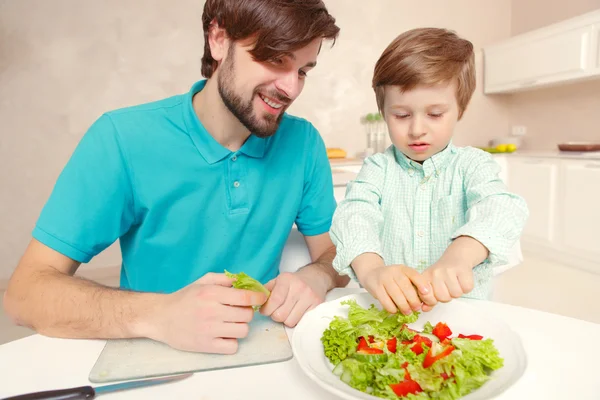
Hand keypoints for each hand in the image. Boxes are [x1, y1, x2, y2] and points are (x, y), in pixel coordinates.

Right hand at [146, 273, 267, 353]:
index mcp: (211, 294)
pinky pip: (232, 346)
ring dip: (240, 327)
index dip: (258, 297)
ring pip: (242, 331)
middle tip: (237, 312)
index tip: (261, 298)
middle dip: (246, 312)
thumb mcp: (203, 282)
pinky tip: (223, 335)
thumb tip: (245, 281)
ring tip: (230, 324)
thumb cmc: (184, 298)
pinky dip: (231, 342)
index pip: (245, 297)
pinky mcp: (206, 346)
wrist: (161, 318)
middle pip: (247, 315)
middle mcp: (211, 311)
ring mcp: (209, 330)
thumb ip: (225, 279)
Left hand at [260, 269, 326, 327]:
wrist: (316, 277)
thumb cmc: (293, 281)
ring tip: (288, 312)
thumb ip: (265, 291)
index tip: (265, 310)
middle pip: (280, 315)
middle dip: (275, 316)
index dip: (266, 310)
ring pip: (290, 321)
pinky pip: (301, 322)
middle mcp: (299, 287)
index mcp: (286, 279)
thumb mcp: (278, 281)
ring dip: (286, 320)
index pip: (274, 301)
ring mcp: (310, 297)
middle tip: (277, 311)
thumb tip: (255, 302)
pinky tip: (296, 313)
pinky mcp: (317, 305)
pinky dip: (296, 320)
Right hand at [359, 264, 436, 314]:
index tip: (426, 293)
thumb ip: (412, 284)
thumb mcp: (402, 276)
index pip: (414, 275)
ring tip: (407, 312)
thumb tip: (424, 300)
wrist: (371, 273)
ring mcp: (384, 279)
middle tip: (416, 308)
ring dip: (404, 306)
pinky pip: (385, 301)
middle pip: (406, 287)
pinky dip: (392, 308)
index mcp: (403, 269)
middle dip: (413, 300)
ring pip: (396, 295)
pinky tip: (394, 310)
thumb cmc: (391, 278)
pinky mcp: (376, 288)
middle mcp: (394, 272)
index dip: (421, 284)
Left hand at [421, 262, 473, 311]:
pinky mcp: (462, 269)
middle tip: (448, 286)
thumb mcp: (432, 284)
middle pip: (443, 298)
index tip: (436, 294)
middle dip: (448, 296)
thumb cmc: (443, 274)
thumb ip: (427, 298)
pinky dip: (466, 287)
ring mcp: (448, 270)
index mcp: (425, 277)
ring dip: (458, 291)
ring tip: (455, 282)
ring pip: (456, 294)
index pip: (427, 298)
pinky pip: (467, 289)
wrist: (456, 257)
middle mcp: (435, 273)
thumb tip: (424, 309)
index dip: (433, 300)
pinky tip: (462, 279)